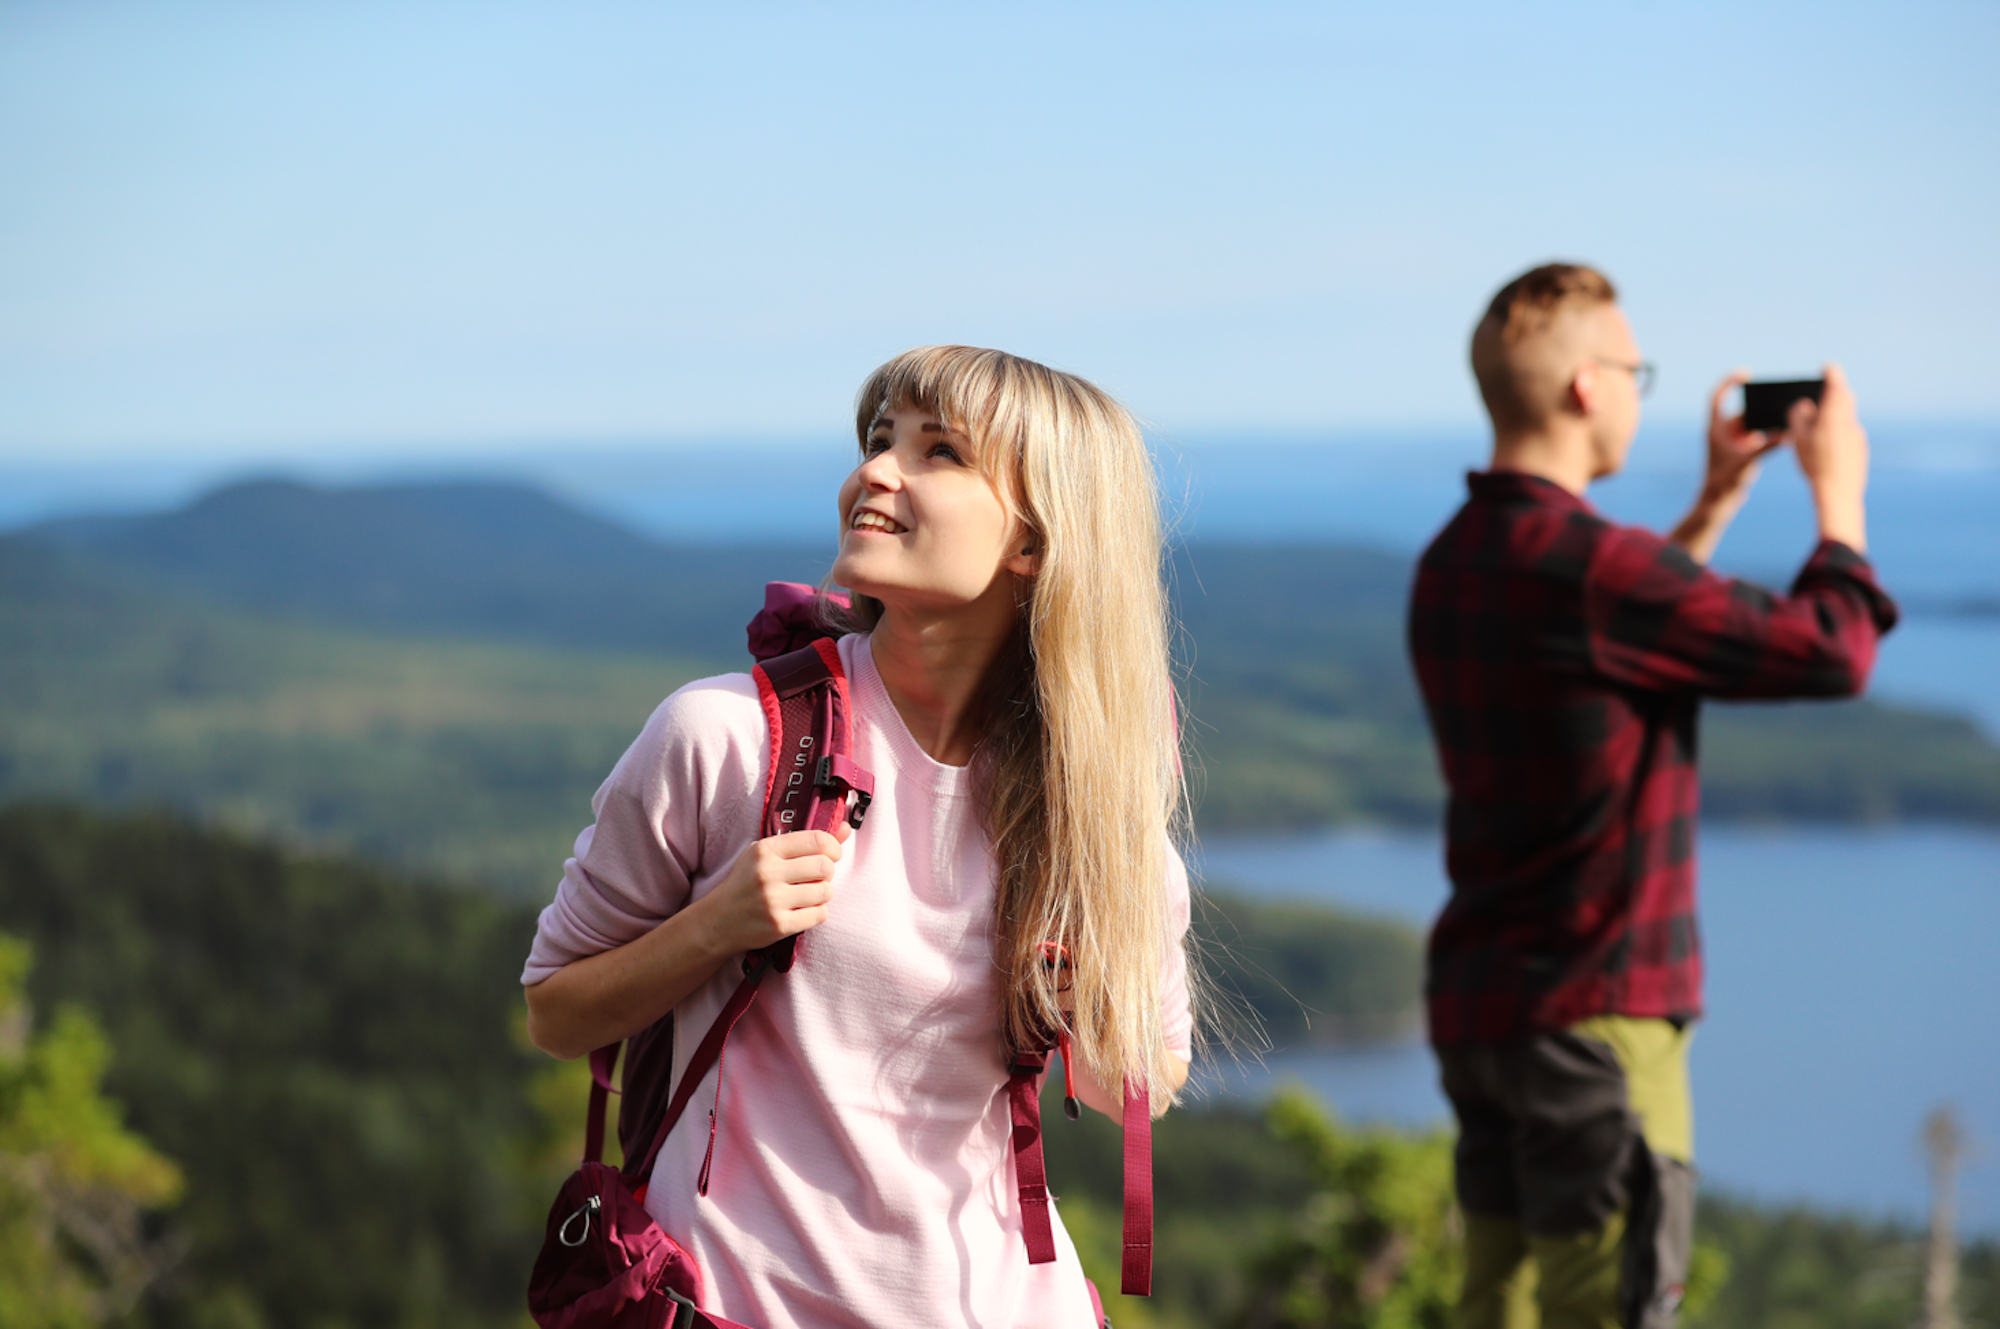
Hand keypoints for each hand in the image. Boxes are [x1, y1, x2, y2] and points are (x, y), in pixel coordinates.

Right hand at [696, 827, 845, 956]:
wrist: (717, 921)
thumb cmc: (747, 883)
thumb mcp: (767, 855)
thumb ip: (806, 841)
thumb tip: (847, 829)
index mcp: (765, 850)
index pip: (817, 840)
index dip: (833, 847)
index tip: (832, 854)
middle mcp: (768, 873)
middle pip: (825, 867)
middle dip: (827, 872)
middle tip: (816, 877)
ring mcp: (773, 901)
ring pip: (825, 892)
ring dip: (822, 894)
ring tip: (807, 895)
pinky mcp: (779, 925)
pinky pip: (820, 914)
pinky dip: (817, 912)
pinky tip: (802, 910)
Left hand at [1701, 369, 1784, 505]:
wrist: (1719, 501)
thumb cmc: (1725, 481)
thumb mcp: (1748, 462)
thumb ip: (1768, 446)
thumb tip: (1788, 434)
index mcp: (1716, 429)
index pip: (1718, 397)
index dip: (1729, 382)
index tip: (1746, 373)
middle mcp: (1723, 432)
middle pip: (1744, 410)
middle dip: (1761, 407)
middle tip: (1780, 401)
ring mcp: (1732, 440)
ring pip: (1752, 423)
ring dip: (1767, 421)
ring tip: (1786, 417)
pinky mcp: (1741, 449)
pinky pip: (1757, 434)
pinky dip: (1769, 433)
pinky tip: (1787, 433)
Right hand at [1787, 363, 1868, 551]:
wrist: (1838, 490)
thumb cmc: (1814, 462)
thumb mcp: (1797, 437)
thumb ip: (1798, 416)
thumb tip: (1804, 405)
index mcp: (1833, 414)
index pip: (1835, 385)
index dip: (1830, 374)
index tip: (1827, 367)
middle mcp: (1848, 421)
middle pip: (1844, 399)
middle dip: (1834, 393)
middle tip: (1824, 390)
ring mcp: (1857, 434)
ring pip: (1846, 417)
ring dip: (1835, 414)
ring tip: (1819, 422)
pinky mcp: (1860, 448)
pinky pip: (1849, 433)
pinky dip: (1838, 432)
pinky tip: (1827, 447)